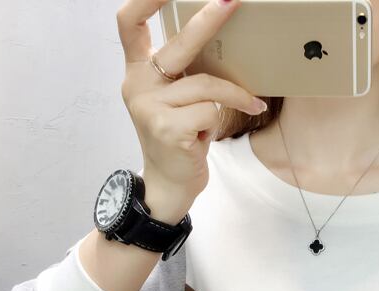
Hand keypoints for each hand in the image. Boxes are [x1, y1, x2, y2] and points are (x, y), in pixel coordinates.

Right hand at [116, 0, 267, 208]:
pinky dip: (222, 120)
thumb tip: (217, 39)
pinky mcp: (168, 129)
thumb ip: (181, 74)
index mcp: (137, 72)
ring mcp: (150, 108)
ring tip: (248, 105)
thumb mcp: (173, 100)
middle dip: (208, 20)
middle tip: (232, 1)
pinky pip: (210, 111)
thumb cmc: (178, 138)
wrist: (169, 184)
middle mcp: (138, 85)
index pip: (130, 23)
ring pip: (206, 85)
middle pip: (177, 44)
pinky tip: (211, 135)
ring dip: (234, 96)